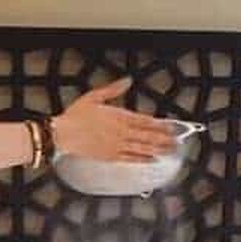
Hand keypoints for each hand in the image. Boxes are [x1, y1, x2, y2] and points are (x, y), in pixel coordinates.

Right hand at [52, 78, 177, 162]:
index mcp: (119, 116)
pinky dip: (143, 159)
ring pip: (142, 148)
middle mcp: (121, 132)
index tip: (171, 126)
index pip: (145, 121)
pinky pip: (130, 158)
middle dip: (164, 139)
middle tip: (177, 142)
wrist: (62, 134)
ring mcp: (117, 146)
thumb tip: (126, 81)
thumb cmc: (75, 116)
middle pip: (148, 136)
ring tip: (170, 151)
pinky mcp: (110, 156)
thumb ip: (113, 89)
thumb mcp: (94, 97)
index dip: (160, 124)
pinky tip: (152, 160)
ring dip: (158, 150)